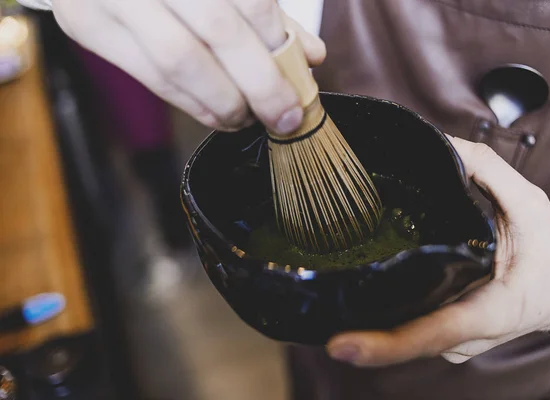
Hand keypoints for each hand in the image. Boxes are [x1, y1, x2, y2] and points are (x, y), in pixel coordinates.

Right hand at [52, 0, 325, 133]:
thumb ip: (263, 14)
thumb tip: (311, 56)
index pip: (251, 3)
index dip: (279, 47)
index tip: (300, 81)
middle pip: (220, 32)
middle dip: (261, 85)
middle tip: (283, 116)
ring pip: (181, 61)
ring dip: (224, 102)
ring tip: (247, 120)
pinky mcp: (86, 25)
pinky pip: (151, 77)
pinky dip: (191, 104)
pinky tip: (215, 115)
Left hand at [327, 136, 549, 365]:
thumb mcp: (530, 205)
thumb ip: (489, 172)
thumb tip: (442, 145)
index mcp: (491, 311)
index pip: (433, 331)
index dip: (385, 344)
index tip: (341, 345)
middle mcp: (467, 335)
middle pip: (406, 336)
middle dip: (363, 331)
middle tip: (319, 313)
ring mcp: (456, 342)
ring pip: (404, 333)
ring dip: (371, 325)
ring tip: (332, 304)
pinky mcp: (448, 337)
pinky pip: (412, 326)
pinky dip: (388, 314)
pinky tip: (363, 297)